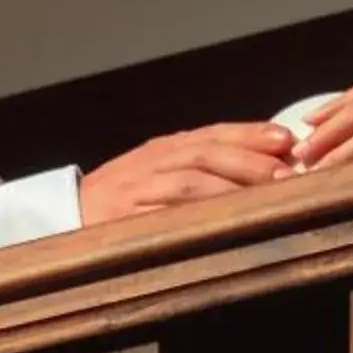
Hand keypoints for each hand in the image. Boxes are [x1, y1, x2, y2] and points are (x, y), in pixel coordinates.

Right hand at [80, 123, 296, 223]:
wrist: (64, 216)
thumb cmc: (121, 200)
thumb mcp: (157, 174)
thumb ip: (199, 169)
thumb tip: (263, 169)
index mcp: (163, 148)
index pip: (212, 133)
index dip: (250, 133)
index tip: (286, 138)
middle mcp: (152, 161)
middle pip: (206, 152)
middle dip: (249, 159)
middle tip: (288, 170)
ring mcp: (138, 188)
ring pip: (190, 179)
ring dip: (231, 185)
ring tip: (266, 193)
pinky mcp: (126, 217)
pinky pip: (165, 212)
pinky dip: (196, 213)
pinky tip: (223, 219)